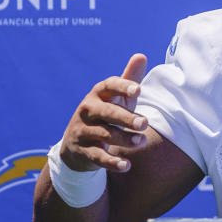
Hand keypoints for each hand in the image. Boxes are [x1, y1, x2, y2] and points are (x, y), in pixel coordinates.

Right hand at [59, 54, 148, 172]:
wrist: (76, 146)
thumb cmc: (105, 115)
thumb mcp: (116, 99)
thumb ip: (129, 79)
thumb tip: (141, 55)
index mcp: (97, 95)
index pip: (108, 86)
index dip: (122, 87)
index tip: (138, 90)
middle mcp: (87, 111)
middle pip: (107, 112)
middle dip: (126, 118)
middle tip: (145, 123)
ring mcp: (82, 131)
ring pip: (104, 134)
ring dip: (124, 139)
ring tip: (142, 142)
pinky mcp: (82, 152)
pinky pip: (97, 157)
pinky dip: (111, 162)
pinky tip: (126, 165)